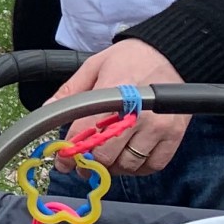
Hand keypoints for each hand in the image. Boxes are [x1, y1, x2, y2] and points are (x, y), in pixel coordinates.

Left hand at [48, 39, 188, 174]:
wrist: (170, 54)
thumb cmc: (129, 59)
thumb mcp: (95, 66)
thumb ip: (71, 90)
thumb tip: (48, 109)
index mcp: (113, 94)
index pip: (86, 132)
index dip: (70, 152)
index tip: (63, 162)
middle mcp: (137, 114)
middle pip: (107, 155)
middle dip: (90, 164)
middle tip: (84, 164)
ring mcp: (159, 127)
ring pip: (129, 165)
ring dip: (113, 167)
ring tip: (106, 160)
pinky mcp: (175, 135)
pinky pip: (154, 165)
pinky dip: (139, 168)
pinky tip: (129, 158)